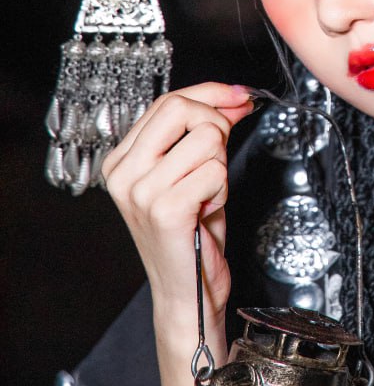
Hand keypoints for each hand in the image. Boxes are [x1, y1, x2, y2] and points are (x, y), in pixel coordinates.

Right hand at [102, 81, 253, 385]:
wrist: (187, 292)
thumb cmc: (191, 234)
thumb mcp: (192, 171)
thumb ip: (202, 131)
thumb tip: (232, 97)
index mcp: (122, 160)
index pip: (168, 101)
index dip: (210, 93)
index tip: (238, 96)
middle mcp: (123, 173)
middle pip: (181, 109)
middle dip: (216, 124)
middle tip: (220, 155)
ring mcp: (140, 192)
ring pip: (206, 139)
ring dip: (220, 167)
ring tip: (206, 195)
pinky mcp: (164, 210)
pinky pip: (215, 171)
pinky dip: (222, 189)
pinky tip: (206, 210)